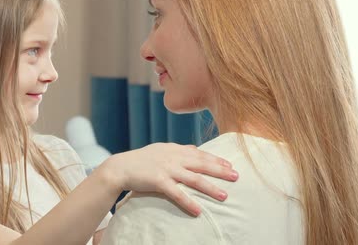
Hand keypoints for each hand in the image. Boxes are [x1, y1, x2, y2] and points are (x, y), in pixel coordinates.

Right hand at [97, 143, 238, 215]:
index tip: (230, 165)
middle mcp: (173, 157)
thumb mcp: (161, 149)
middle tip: (237, 177)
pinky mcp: (158, 181)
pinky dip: (188, 202)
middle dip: (221, 170)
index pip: (200, 154)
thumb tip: (194, 148)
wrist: (120, 167)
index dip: (216, 159)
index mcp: (175, 149)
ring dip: (210, 188)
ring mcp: (166, 169)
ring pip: (193, 179)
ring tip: (224, 196)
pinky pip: (176, 193)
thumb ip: (178, 149)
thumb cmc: (141, 160)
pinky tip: (199, 211)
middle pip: (202, 164)